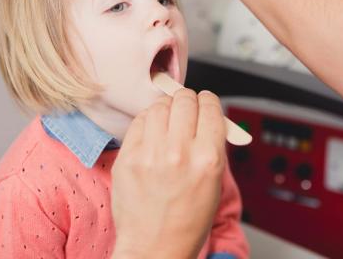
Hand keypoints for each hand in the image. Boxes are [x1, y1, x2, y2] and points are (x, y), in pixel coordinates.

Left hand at [110, 89, 226, 258]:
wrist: (155, 248)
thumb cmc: (187, 220)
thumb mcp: (214, 182)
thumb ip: (212, 145)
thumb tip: (205, 116)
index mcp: (208, 158)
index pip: (209, 106)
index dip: (207, 102)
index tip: (204, 104)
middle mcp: (180, 152)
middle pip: (184, 99)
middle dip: (187, 100)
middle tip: (185, 109)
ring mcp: (151, 153)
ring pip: (159, 106)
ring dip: (165, 109)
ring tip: (166, 121)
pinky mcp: (128, 157)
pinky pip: (139, 121)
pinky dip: (147, 122)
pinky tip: (151, 133)